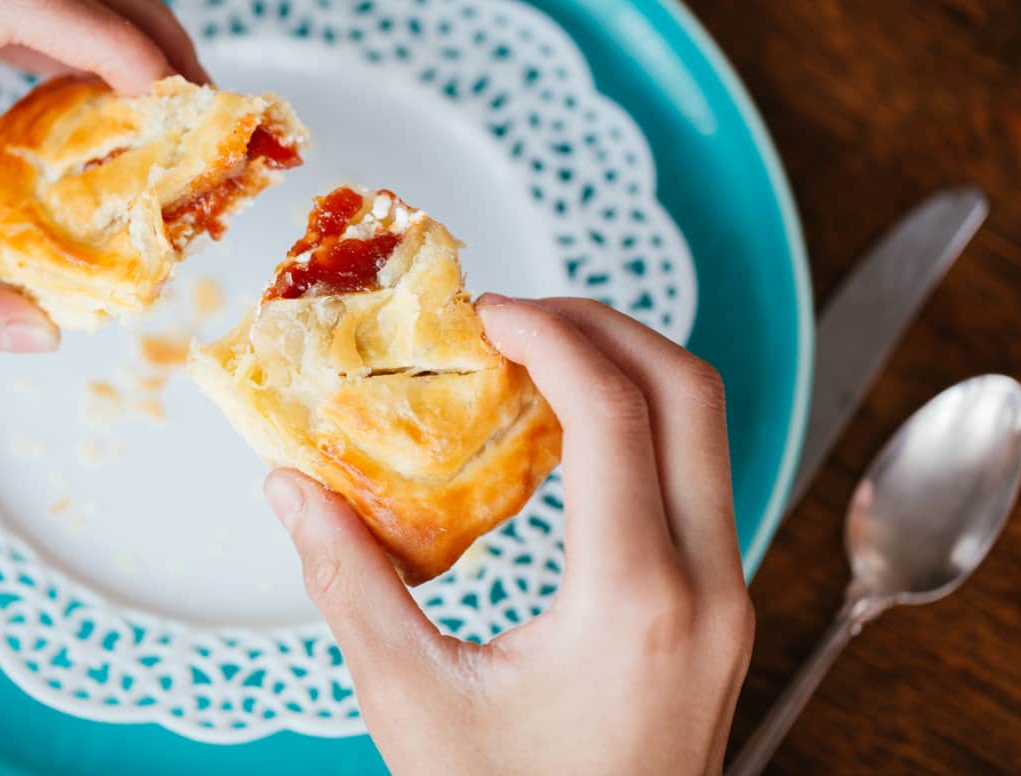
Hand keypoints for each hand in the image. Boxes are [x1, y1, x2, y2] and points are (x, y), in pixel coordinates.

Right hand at [263, 296, 752, 775]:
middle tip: (515, 318)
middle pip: (690, 392)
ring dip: (628, 371)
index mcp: (635, 600)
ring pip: (707, 432)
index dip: (548, 335)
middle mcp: (706, 588)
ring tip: (537, 361)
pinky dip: (642, 429)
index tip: (483, 314)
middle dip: (602, 326)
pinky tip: (568, 441)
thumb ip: (349, 584)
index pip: (614, 411)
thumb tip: (292, 488)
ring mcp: (728, 602)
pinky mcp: (722, 616)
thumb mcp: (413, 706)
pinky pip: (700, 481)